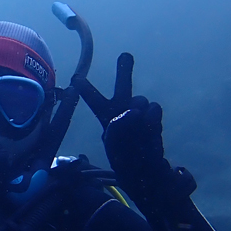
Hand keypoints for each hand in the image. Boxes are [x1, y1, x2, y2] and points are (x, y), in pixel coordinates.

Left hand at [73, 56, 181, 202]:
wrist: (149, 174)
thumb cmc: (125, 162)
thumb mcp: (113, 147)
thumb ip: (119, 126)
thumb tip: (135, 109)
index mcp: (107, 119)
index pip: (94, 101)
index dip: (86, 89)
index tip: (76, 77)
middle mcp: (123, 112)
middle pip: (122, 87)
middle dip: (124, 71)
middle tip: (125, 56)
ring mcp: (140, 114)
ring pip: (139, 99)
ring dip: (137, 108)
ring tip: (136, 126)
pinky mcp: (154, 118)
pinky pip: (154, 108)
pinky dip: (151, 116)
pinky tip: (149, 128)